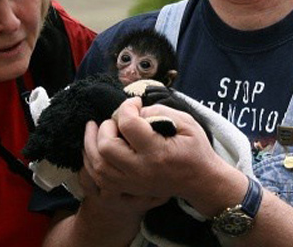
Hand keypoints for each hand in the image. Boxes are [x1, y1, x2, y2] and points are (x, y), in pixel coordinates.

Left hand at [83, 97, 222, 203]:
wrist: (201, 182)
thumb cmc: (195, 150)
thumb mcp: (186, 123)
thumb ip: (160, 112)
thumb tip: (136, 110)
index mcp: (157, 152)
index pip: (128, 125)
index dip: (127, 107)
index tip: (134, 103)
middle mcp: (141, 170)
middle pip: (106, 147)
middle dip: (105, 127)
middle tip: (115, 120)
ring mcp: (132, 182)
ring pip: (97, 165)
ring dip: (91, 144)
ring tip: (94, 128)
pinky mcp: (128, 189)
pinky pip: (98, 179)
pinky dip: (92, 161)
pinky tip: (95, 148)